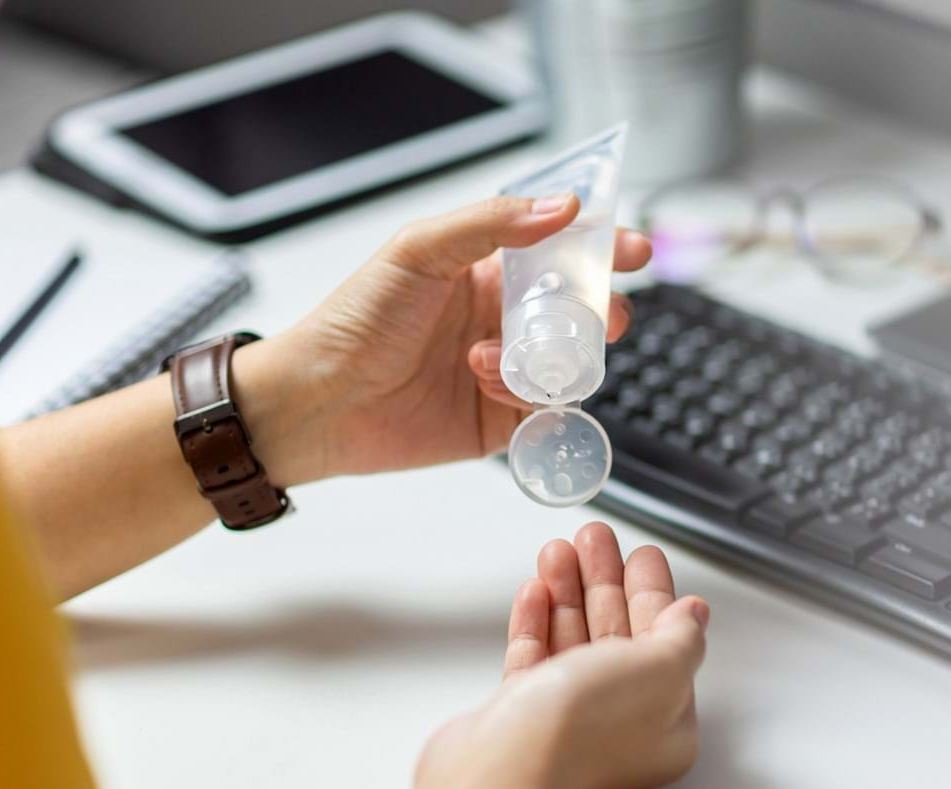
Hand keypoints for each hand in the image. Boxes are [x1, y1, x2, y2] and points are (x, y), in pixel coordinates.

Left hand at [236, 195, 651, 485]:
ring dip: (547, 358)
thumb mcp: (419, 252)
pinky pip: (547, 408)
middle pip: (581, 311)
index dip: (601, 247)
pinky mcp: (502, 420)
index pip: (560, 251)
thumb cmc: (355, 321)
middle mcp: (502, 319)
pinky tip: (485, 384)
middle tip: (600, 316)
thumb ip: (490, 224)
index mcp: (486, 270)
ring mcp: (505, 370)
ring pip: (570, 362)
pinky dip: (527, 395)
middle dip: (599, 311)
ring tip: (491, 360)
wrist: (319, 401)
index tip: (631, 248)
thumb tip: (560, 206)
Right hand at [361, 523, 709, 788]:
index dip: (654, 592)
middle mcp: (619, 725)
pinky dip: (536, 622)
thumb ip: (681, 637)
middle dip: (605, 581)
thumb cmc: (585, 728)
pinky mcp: (522, 718)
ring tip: (558, 550)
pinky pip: (534, 661)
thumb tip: (693, 615)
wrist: (503, 769)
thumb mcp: (660, 669)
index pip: (665, 642)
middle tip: (594, 538)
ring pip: (574, 643)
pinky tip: (535, 589)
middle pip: (618, 636)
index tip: (642, 554)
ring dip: (567, 592)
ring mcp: (568, 722)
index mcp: (667, 722)